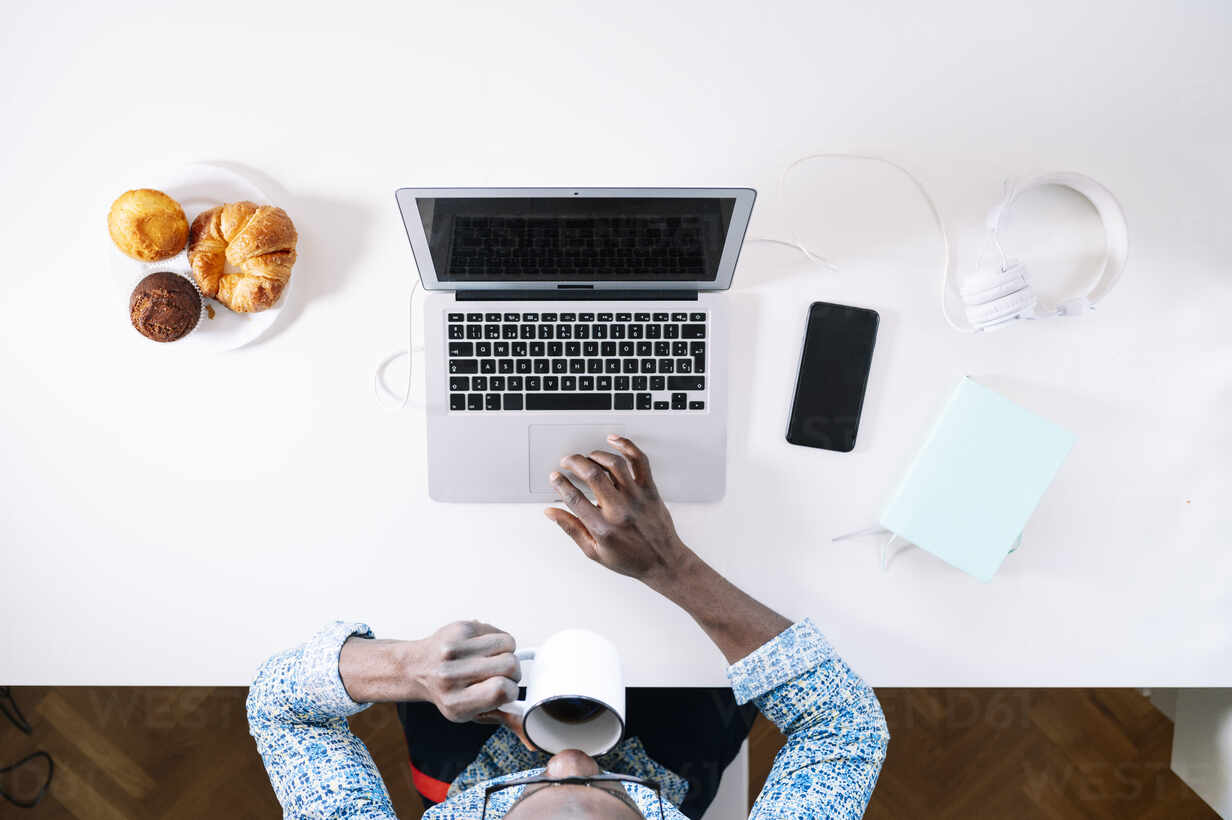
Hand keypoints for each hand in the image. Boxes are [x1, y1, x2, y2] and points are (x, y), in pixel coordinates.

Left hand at [407, 621, 520, 722]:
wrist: (417, 668)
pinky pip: (498, 631)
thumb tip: (529, 733)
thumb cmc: (446, 691)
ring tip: (493, 660)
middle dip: (513, 671)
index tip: (506, 690)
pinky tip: (484, 648)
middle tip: (501, 674)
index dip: (511, 690)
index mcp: (456, 702)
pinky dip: (497, 640)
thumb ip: (501, 719)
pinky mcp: (459, 629)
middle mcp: (451, 675)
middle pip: (509, 665)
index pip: (501, 690)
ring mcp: (454, 649)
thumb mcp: (470, 713)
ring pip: (507, 644)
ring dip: (507, 653)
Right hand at [545, 435, 693, 588]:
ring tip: (587, 456)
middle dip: (574, 463)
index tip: (555, 477)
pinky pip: (640, 461)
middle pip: (592, 475)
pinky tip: (614, 440)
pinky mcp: (650, 490)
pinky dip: (627, 446)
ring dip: (596, 455)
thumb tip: (551, 512)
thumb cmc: (630, 559)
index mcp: (603, 528)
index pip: (574, 498)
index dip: (559, 484)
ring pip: (614, 464)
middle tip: (567, 461)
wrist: (663, 561)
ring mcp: (636, 497)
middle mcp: (619, 510)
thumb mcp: (594, 552)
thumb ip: (571, 529)